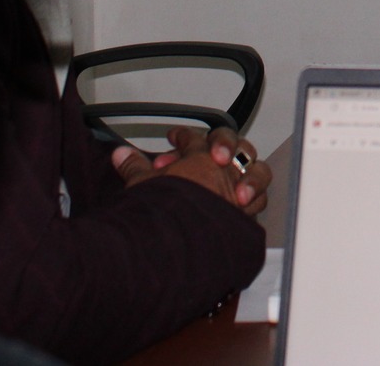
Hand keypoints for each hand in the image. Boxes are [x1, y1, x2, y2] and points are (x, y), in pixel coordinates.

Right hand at [112, 126, 269, 215]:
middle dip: (221, 147)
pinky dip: (251, 203)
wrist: (179, 242)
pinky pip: (259, 203)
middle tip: (203, 158)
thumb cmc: (162, 212)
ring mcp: (237, 190)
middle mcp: (223, 170)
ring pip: (257, 172)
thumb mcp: (141, 184)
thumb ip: (134, 165)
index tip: (174, 138)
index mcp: (199, 157)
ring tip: (230, 183)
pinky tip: (242, 206)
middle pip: (235, 144)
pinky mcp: (245, 215)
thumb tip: (121, 153)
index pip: (193, 137)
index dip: (182, 136)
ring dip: (245, 175)